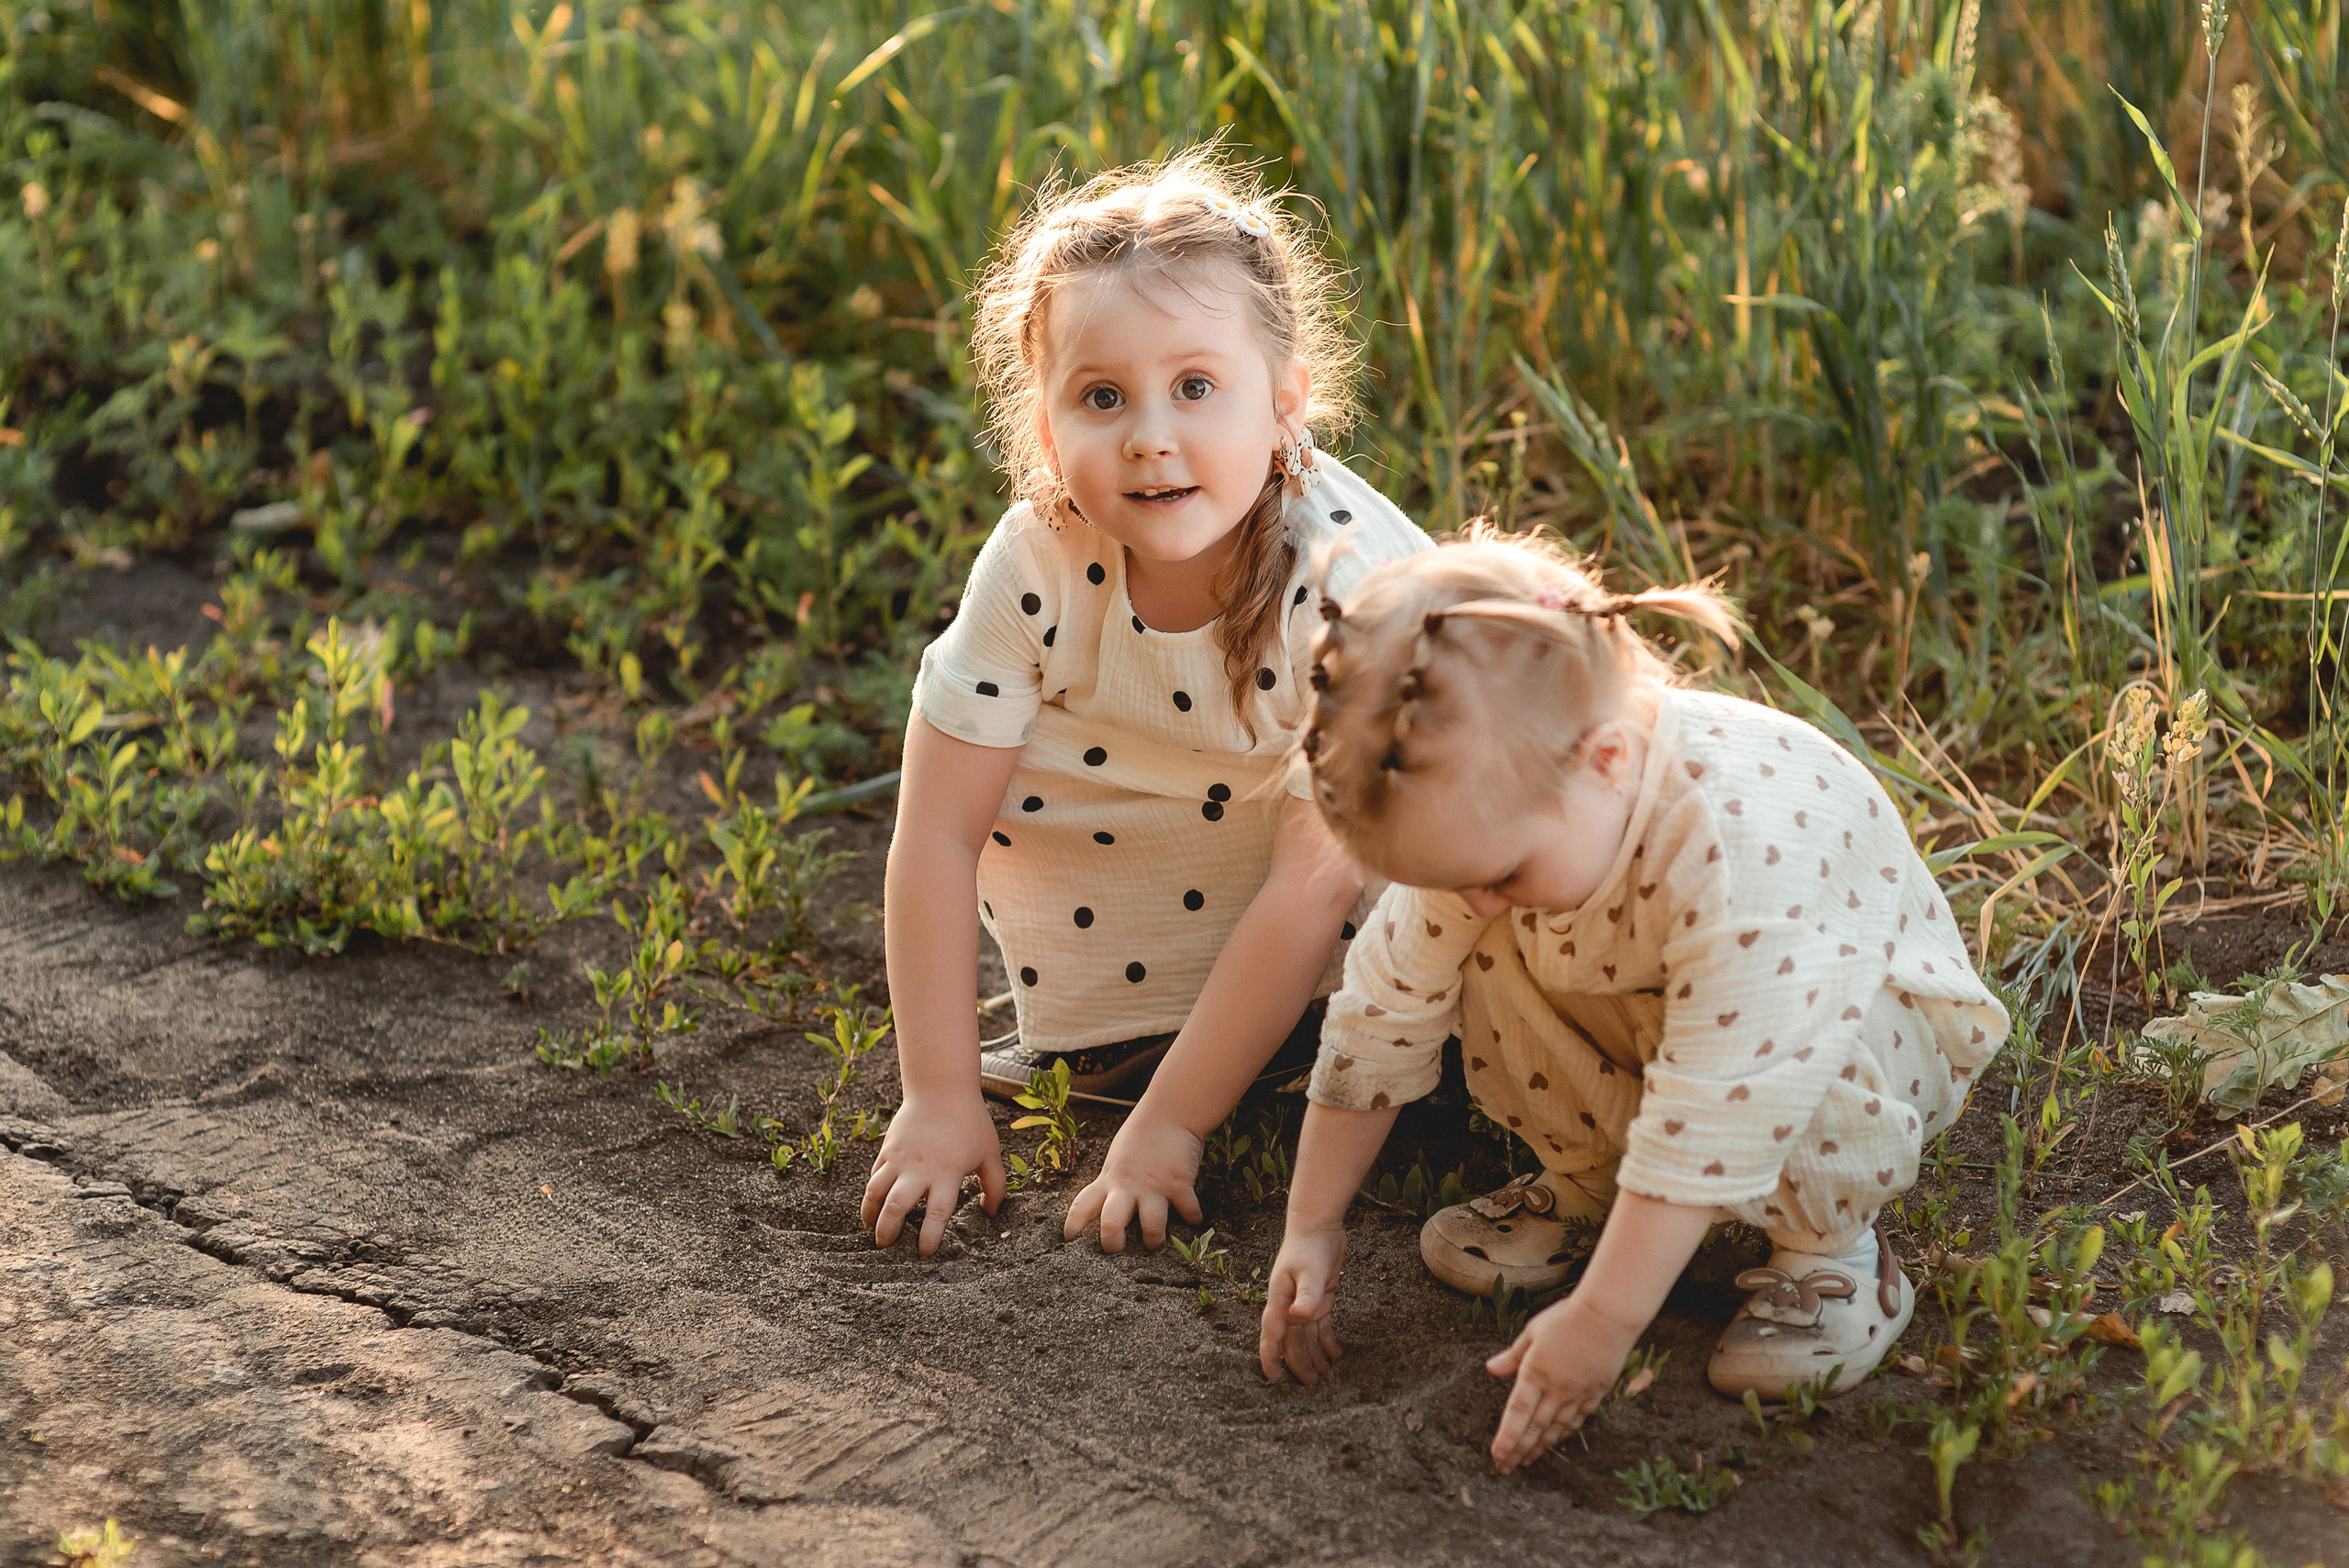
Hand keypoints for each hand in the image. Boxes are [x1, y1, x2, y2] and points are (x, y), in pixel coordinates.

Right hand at [860, 1091, 1004, 1256]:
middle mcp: (920, 1169)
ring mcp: (900, 1158)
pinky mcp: (888, 1149)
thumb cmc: (970, 1122)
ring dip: (870, 1214)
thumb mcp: (990, 1153)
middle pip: (896, 1207)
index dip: (929, 1238)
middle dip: (888, 1232)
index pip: (937, 1215)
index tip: (924, 1255)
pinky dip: (870, 1194)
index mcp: (948, 1174)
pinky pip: (874, 1176)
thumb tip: (990, 1213)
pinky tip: (872, 1205)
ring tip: (871, 1230)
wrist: (941, 1088)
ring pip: (876, 1192)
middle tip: (886, 1247)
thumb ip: (995, 1186)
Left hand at [1063, 1115, 1203, 1251]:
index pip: (1082, 1205)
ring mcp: (1154, 1187)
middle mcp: (1128, 1186)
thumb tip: (1111, 1202)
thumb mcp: (1118, 1158)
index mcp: (1109, 1179)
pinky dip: (1193, 1218)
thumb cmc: (1143, 1133)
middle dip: (1113, 1244)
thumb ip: (1114, 1181)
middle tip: (1117, 1250)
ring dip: (1154, 1240)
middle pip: (1111, 1224)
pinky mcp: (1179, 1184)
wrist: (1170, 1111)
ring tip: (1155, 1243)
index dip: (1073, 1225)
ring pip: (1151, 1227)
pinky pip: (1188, 1210)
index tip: (1069, 1240)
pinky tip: (1195, 1219)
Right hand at [1258, 1224, 1346, 1383]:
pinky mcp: (1318, 1299)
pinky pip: (1320, 1327)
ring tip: (1325, 1374)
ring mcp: (1303, 1303)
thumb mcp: (1310, 1271)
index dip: (1271, 1358)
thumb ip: (1306, 1296)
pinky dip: (1327, 1341)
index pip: (1272, 1336)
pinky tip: (1336, 1354)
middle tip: (1311, 1384)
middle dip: (1300, 1364)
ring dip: (1314, 1356)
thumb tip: (1298, 1318)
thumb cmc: (1309, 1246)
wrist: (1318, 1225)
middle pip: (1292, 1342)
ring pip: (1307, 1338)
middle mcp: (1289, 1306)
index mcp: (1280, 1301)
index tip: (1274, 1379)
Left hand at [1484, 1293, 1640, 1472]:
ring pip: (1556, 1428)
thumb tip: (1491, 1369)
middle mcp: (1556, 1390)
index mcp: (1535, 1374)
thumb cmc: (1566, 1318)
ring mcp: (1578, 1394)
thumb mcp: (1532, 1333)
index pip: (1517, 1414)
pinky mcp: (1596, 1392)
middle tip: (1506, 1469)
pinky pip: (1578, 1419)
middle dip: (1519, 1450)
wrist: (1607, 1316)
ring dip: (1540, 1447)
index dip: (1507, 1437)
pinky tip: (1557, 1440)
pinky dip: (1565, 1432)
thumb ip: (1513, 1356)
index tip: (1497, 1456)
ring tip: (1527, 1461)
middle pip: (1535, 1428)